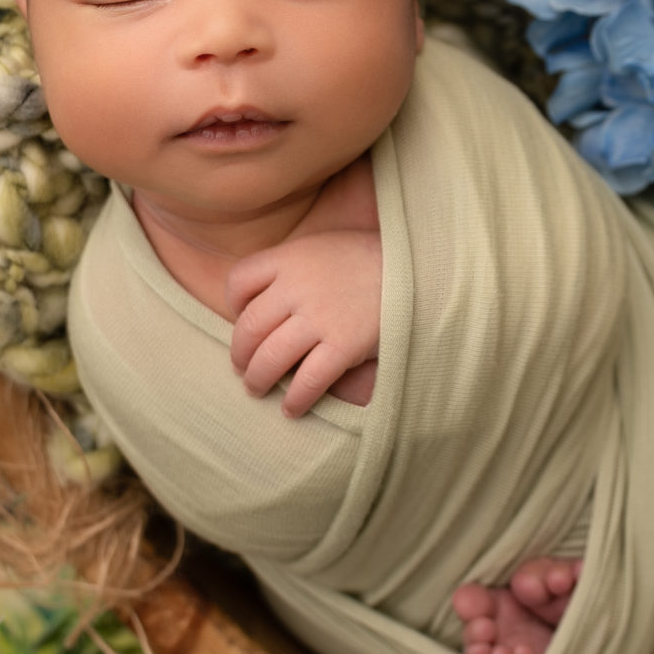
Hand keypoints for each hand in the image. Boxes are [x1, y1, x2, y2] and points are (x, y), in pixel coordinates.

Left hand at [226, 229, 382, 417]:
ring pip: (269, 358)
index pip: (238, 282)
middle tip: (244, 369)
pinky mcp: (344, 345)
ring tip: (258, 390)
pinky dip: (295, 399)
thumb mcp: (326, 245)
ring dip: (258, 380)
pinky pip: (307, 381)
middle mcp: (298, 287)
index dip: (233, 306)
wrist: (419, 269)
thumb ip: (294, 266)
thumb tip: (266, 300)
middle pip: (247, 328)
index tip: (242, 321)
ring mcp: (320, 317)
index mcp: (290, 258)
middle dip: (240, 355)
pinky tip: (293, 408)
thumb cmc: (372, 259)